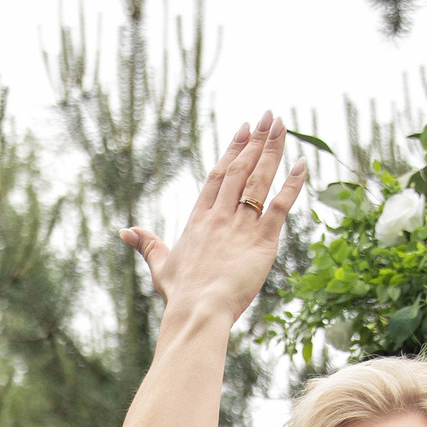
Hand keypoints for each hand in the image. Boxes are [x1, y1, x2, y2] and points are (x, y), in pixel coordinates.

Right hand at [119, 113, 307, 331]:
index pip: (218, 175)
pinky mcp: (262, 240)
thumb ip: (147, 244)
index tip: (243, 129)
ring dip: (272, 151)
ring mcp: (241, 226)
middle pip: (241, 169)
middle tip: (267, 116)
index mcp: (199, 218)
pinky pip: (280, 205)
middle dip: (255, 141)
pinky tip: (301, 164)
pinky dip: (292, 184)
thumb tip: (125, 231)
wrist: (198, 310)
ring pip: (259, 180)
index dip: (232, 150)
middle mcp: (221, 215)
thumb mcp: (160, 265)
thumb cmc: (180, 294)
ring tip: (281, 125)